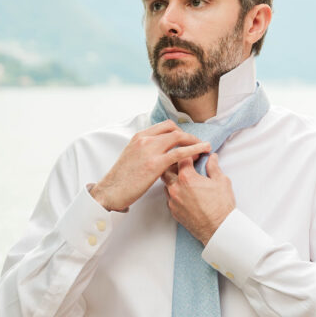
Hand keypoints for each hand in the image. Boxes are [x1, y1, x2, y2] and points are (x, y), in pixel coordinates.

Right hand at [90, 121, 210, 210]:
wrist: (110, 191)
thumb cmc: (121, 179)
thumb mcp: (132, 156)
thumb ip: (145, 150)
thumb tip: (160, 153)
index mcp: (139, 137)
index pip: (165, 126)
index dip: (179, 131)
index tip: (186, 139)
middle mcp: (145, 139)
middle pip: (174, 129)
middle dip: (189, 135)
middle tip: (198, 144)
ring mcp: (150, 150)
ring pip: (179, 138)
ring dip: (195, 141)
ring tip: (205, 147)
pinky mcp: (155, 163)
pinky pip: (180, 153)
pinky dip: (194, 149)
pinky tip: (203, 151)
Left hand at [162, 152, 234, 244]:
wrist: (218, 229)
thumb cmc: (221, 207)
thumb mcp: (221, 182)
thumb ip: (213, 167)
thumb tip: (212, 158)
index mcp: (187, 178)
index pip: (182, 157)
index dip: (189, 153)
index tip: (195, 154)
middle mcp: (176, 188)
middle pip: (167, 168)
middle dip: (176, 163)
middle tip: (186, 164)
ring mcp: (173, 200)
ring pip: (166, 183)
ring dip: (173, 178)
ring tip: (185, 178)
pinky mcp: (173, 210)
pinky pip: (169, 196)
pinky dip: (174, 191)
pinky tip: (184, 192)